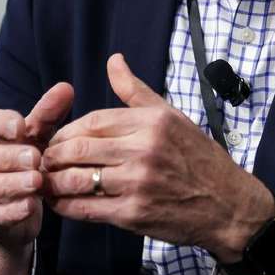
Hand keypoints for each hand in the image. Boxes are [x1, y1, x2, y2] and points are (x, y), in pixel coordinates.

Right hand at [0, 82, 73, 274]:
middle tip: (34, 157)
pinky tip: (30, 206)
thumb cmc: (23, 162)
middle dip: (6, 157)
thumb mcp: (36, 136)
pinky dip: (11, 211)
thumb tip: (66, 87)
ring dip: (11, 184)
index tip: (21, 126)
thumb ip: (47, 114)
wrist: (16, 208)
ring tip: (37, 181)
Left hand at [43, 54, 274, 263]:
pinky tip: (62, 202)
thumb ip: (136, 91)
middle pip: (78, 147)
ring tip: (48, 180)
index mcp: (153, 122)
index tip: (60, 140)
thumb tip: (114, 60)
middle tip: (46, 160)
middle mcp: (144, 149)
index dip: (67, 130)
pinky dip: (66, 206)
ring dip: (54, 181)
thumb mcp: (173, 117)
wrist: (227, 205)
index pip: (92, 120)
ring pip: (76, 178)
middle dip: (54, 155)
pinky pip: (86, 208)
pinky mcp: (133, 214)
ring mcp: (138, 183)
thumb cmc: (199, 159)